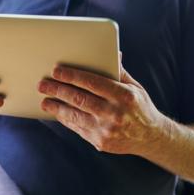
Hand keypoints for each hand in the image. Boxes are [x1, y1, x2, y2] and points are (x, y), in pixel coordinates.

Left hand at [37, 64, 165, 154]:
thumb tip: (110, 52)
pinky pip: (77, 128)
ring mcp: (107, 130)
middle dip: (58, 90)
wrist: (151, 137)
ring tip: (44, 101)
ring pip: (75, 116)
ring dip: (56, 107)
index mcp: (124, 96)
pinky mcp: (100, 142)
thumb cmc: (139, 107)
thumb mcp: (134, 88)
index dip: (72, 76)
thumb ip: (119, 72)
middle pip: (79, 99)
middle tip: (42, 84)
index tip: (56, 70)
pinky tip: (57, 112)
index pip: (93, 82)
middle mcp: (115, 113)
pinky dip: (65, 119)